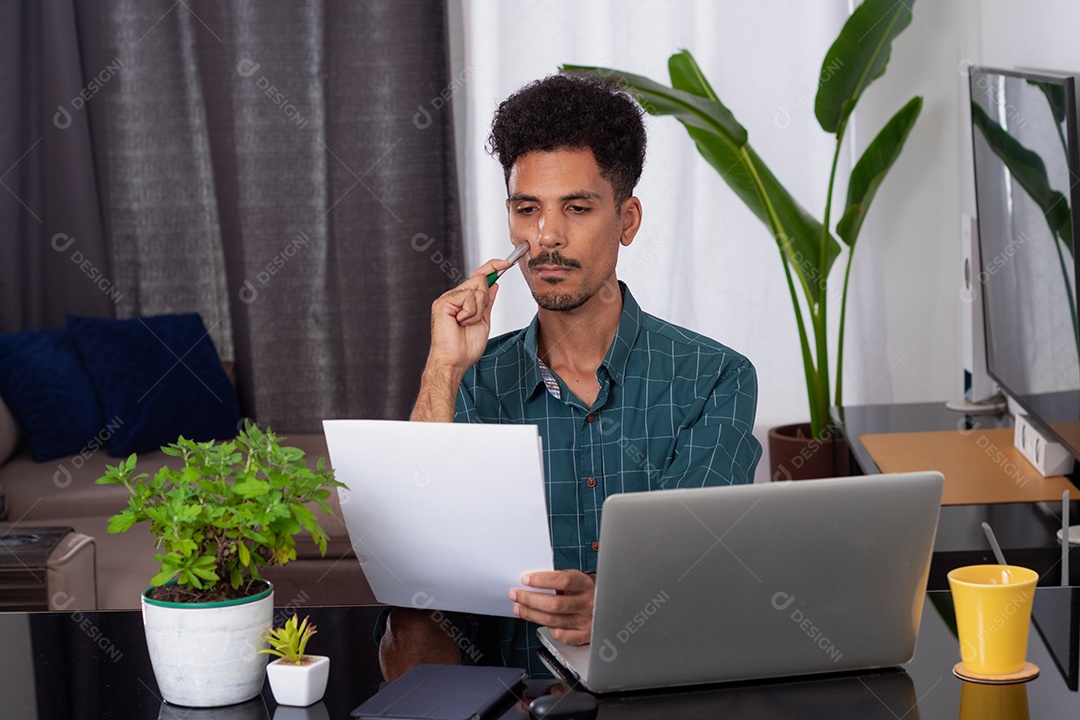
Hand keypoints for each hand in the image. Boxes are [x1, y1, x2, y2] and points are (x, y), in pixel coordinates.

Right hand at [411, 258, 509, 421]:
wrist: (455, 361)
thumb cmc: (465, 347)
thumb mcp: (484, 321)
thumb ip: (487, 302)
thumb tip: (494, 284)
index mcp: (463, 300)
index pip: (478, 276)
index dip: (492, 267)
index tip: (506, 262)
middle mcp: (454, 296)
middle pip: (480, 280)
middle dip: (484, 300)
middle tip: (474, 320)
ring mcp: (447, 298)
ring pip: (477, 289)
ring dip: (478, 310)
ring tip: (466, 323)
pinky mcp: (443, 302)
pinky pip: (468, 297)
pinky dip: (470, 312)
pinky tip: (460, 322)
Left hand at [509, 570, 594, 644]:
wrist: (606, 606)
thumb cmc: (584, 591)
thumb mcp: (576, 580)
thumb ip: (558, 580)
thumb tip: (529, 583)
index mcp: (586, 585)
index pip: (564, 581)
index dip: (543, 580)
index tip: (526, 579)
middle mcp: (588, 603)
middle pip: (555, 604)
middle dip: (530, 599)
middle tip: (515, 594)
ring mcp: (586, 621)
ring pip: (553, 620)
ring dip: (531, 614)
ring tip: (519, 608)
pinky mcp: (583, 636)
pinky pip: (560, 635)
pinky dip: (546, 628)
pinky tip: (538, 621)